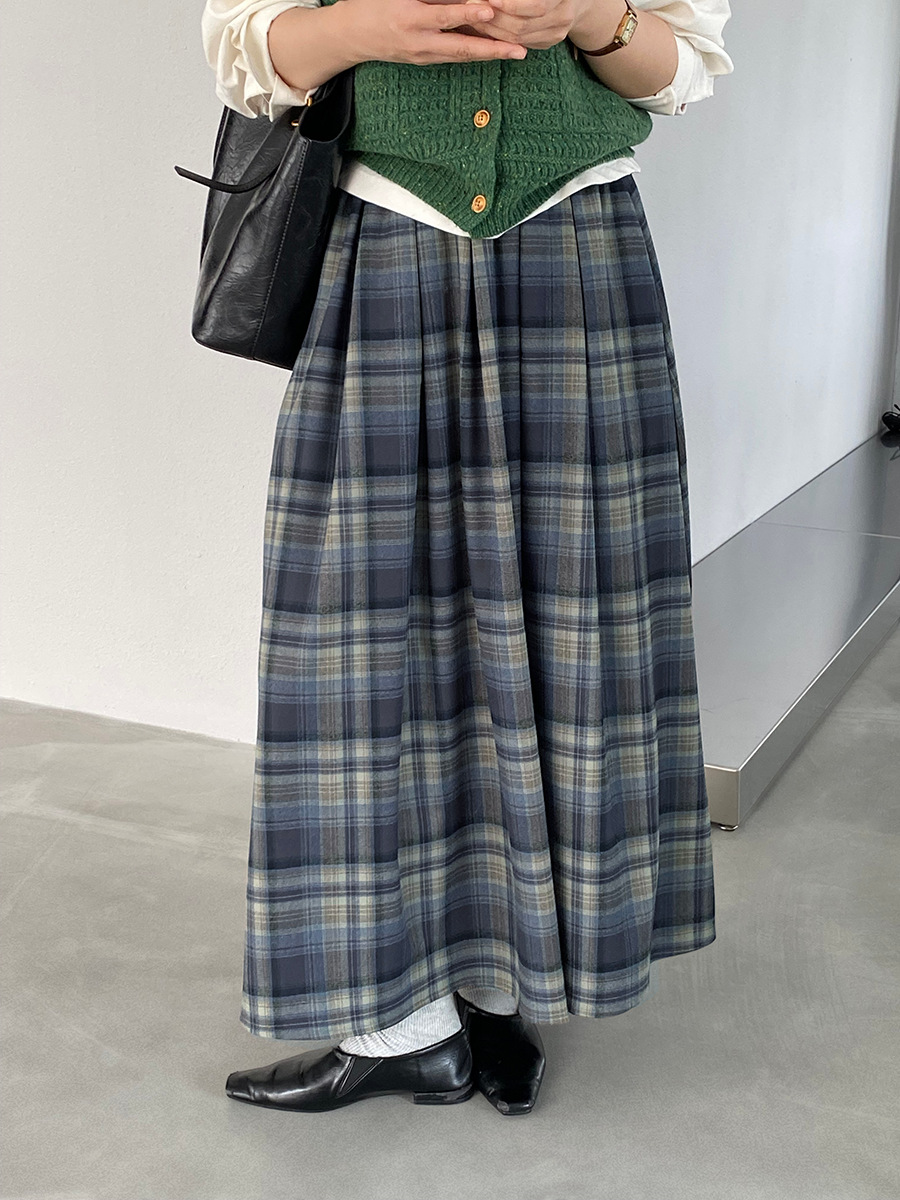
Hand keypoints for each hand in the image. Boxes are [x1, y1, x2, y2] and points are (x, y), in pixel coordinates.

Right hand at [334, 0, 527, 62]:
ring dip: (490, 54)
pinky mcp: (424, 60)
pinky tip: (494, 51)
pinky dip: (475, 53)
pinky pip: (454, 56)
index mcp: (409, 17)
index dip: (468, 14)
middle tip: (519, 49)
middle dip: (492, 49)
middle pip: (461, 47)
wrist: (351, 35)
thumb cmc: (372, 3)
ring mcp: (422, 54)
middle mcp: (417, 40)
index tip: (490, 11)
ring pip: (461, 55)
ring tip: (516, 51)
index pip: (444, 15)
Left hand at [455, 0, 589, 49]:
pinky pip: (519, 42)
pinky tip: (485, 25)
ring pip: (518, 37)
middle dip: (495, 17)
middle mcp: (563, 17)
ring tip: (474, 14)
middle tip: (473, 6)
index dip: (511, 4)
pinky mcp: (547, 43)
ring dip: (492, 27)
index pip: (536, 5)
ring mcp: (556, 34)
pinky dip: (499, 34)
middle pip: (523, 24)